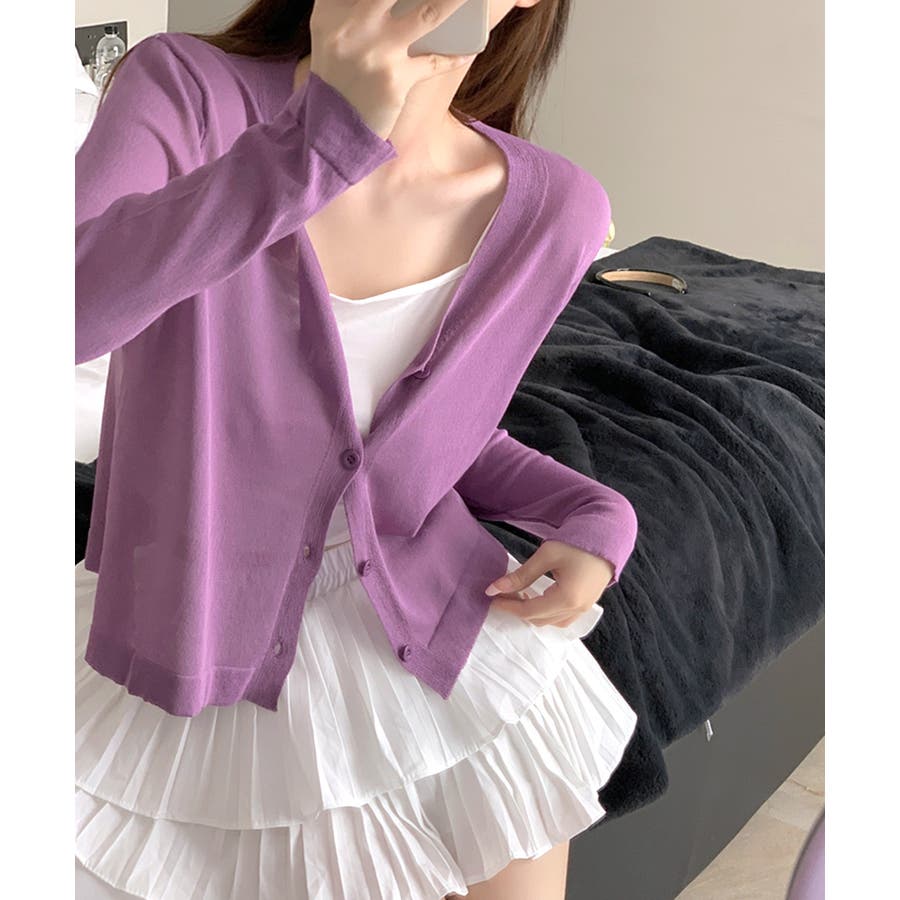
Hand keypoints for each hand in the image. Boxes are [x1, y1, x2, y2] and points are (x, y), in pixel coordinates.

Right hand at [308, 0, 480, 139]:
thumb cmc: (339, 75)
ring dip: (456, 1)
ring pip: (428, 13)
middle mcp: (352, 23)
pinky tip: (470, 48)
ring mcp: (375, 52)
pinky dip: (456, 55)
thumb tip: (408, 3)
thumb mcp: (333, 30)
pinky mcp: (394, 81)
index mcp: (332, 6)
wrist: (330, 129)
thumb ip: (355, 4)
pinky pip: (435, 62)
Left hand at [484, 540, 615, 627]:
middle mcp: (576, 609)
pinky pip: (563, 618)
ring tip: (520, 594)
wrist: (607, 536)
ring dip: (533, 613)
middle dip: (519, 609)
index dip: (508, 606)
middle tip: (505, 593)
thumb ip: (520, 576)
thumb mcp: (546, 556)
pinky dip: (547, 612)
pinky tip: (539, 597)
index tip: (492, 598)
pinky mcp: (587, 604)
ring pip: (551, 622)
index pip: (529, 610)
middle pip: (539, 619)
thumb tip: (493, 589)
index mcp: (566, 598)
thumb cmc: (577, 543)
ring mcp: (584, 609)